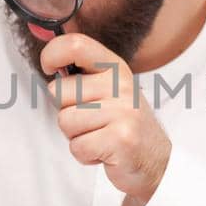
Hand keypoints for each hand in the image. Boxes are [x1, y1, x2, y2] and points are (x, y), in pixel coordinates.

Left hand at [41, 32, 171, 205]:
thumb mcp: (107, 91)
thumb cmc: (122, 125)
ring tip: (99, 136)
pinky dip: (85, 155)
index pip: (75, 45)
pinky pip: (77, 146)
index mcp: (114, 67)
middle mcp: (120, 85)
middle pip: (58, 91)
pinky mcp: (121, 139)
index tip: (50, 69)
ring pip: (65, 121)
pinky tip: (104, 152)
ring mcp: (123, 111)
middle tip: (91, 121)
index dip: (52, 55)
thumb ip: (80, 75)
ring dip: (76, 136)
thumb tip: (48, 62)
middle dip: (65, 111)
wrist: (157, 161)